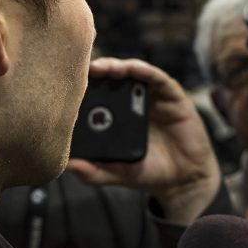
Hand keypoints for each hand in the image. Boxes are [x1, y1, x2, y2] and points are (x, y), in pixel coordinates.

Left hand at [68, 57, 220, 225]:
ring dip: (118, 66)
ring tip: (103, 67)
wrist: (183, 181)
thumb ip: (94, 172)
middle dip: (97, 70)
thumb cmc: (148, 172)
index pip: (97, 94)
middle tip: (82, 69)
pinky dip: (145, 71)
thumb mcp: (117, 174)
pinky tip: (134, 69)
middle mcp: (133, 102)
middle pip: (112, 78)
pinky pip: (159, 79)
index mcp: (117, 116)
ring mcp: (153, 98)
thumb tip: (68, 166)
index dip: (83, 86)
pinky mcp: (173, 97)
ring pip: (133, 73)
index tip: (64, 83)